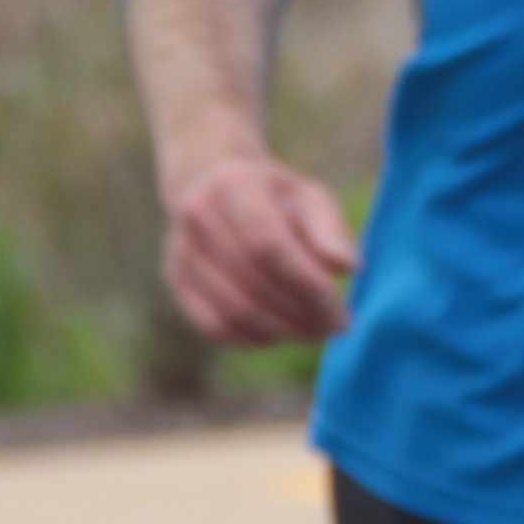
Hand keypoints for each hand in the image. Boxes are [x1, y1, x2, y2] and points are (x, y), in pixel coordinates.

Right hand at [163, 151, 358, 346]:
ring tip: (314, 333)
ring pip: (233, 310)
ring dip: (281, 331)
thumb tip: (349, 267)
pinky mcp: (175, 278)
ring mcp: (180, 248)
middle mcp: (198, 214)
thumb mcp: (310, 197)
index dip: (306, 284)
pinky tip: (281, 335)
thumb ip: (330, 230)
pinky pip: (213, 325)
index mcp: (234, 184)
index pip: (267, 245)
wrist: (216, 185)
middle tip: (335, 328)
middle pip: (251, 282)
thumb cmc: (277, 197)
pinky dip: (252, 339)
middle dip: (300, 314)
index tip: (341, 309)